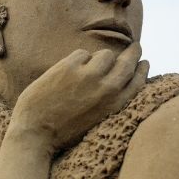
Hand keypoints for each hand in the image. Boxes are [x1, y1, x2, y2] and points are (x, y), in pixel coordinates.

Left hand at [11, 42, 148, 150]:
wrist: (35, 132)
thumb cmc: (63, 132)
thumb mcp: (97, 122)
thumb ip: (110, 102)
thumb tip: (118, 82)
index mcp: (116, 106)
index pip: (138, 80)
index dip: (142, 69)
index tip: (144, 62)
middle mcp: (108, 88)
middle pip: (128, 61)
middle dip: (133, 52)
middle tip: (135, 46)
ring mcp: (89, 75)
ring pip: (105, 54)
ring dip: (99, 59)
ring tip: (87, 70)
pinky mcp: (70, 66)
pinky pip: (82, 53)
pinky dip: (78, 60)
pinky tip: (68, 72)